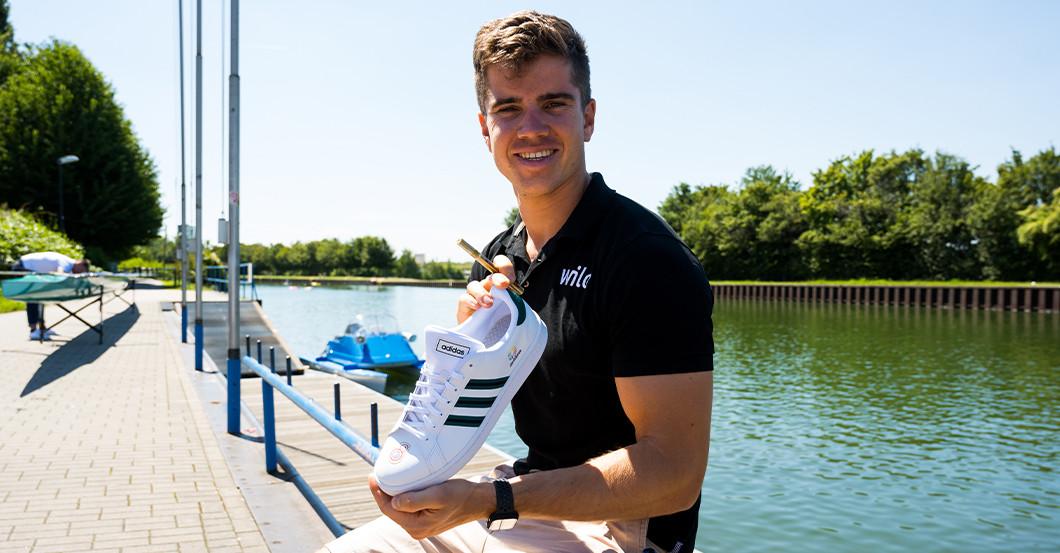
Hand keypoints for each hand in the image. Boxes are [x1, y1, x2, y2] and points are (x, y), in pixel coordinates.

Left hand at [369, 476, 491, 539]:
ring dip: (393, 494)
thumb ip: (415, 500)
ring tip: (388, 478)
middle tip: (378, 474)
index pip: (388, 509)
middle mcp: (416, 529)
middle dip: (384, 492)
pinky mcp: (424, 520)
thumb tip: (394, 502)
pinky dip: (403, 496)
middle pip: (391, 510)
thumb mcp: (438, 495)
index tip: (372, 477)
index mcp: (417, 526)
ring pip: (399, 509)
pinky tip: (402, 485)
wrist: (477, 502)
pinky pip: (407, 508)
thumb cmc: (461, 496)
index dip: (378, 493)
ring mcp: (420, 526)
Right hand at [456, 255, 514, 322]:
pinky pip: (464, 298)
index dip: (504, 266)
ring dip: (482, 293)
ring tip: (489, 303)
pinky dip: (471, 301)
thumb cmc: (500, 319)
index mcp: (499, 283)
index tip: (511, 279)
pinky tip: (477, 307)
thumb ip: (515, 299)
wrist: (485, 334)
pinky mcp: (464, 306)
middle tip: (503, 285)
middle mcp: (486, 286)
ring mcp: (474, 295)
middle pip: (489, 276)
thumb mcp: (511, 308)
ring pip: (474, 285)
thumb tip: (519, 293)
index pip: (500, 266)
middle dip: (497, 278)